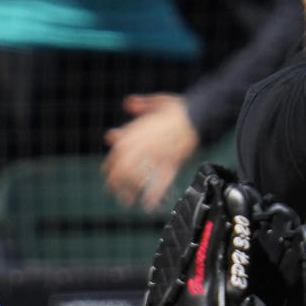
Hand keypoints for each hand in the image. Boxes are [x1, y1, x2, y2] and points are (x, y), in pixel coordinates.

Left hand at [102, 93, 198, 211]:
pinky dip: (155, 193)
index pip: (118, 151)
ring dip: (130, 190)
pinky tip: (149, 203)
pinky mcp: (173, 162)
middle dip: (116, 180)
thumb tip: (129, 103)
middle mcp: (145, 145)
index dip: (111, 163)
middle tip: (113, 189)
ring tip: (126, 201)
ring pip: (139, 175)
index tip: (107, 171)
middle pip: (124, 166)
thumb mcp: (158, 101)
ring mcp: (158, 155)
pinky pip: (162, 181)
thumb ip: (141, 104)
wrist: (199, 114)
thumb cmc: (180, 108)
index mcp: (139, 132)